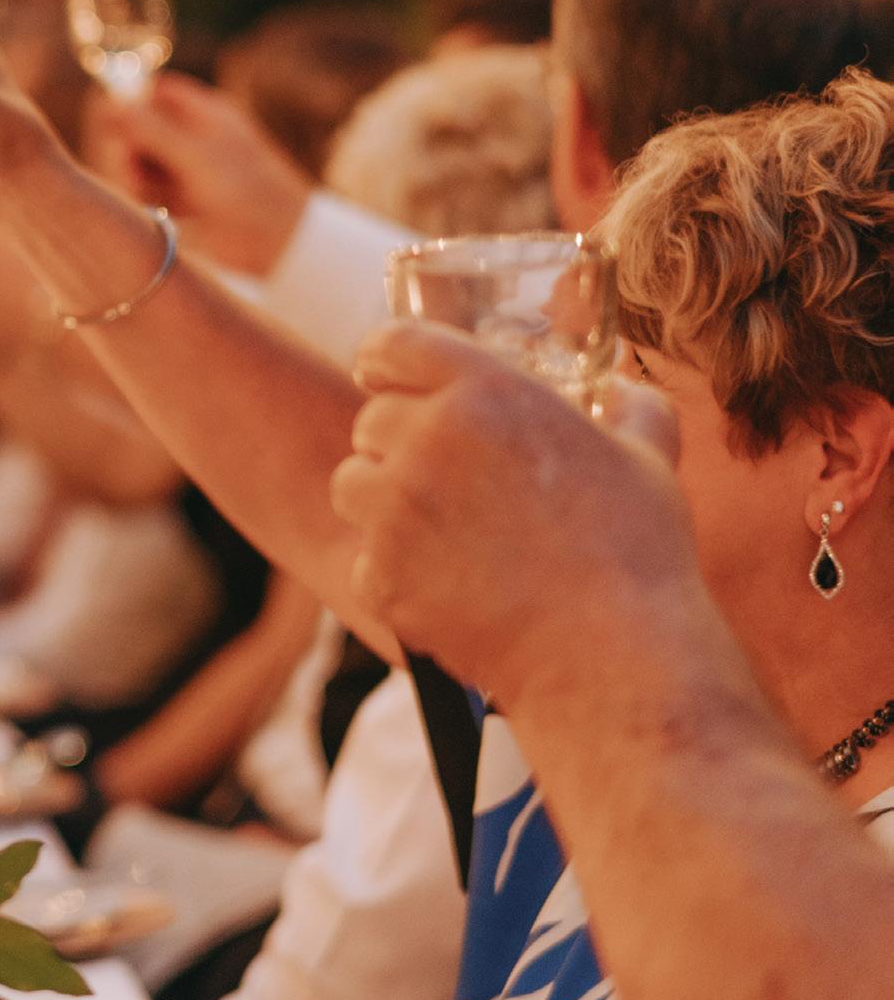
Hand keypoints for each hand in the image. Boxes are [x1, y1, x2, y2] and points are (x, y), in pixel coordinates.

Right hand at [92, 72, 310, 276]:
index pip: (156, 91)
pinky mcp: (183, 199)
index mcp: (204, 113)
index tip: (113, 122)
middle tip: (129, 168)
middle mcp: (193, 136)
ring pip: (142, 161)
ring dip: (134, 175)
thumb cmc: (247, 189)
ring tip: (143, 193)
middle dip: (129, 146)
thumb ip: (153, 130)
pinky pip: (150, 190)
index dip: (131, 101)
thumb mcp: (196, 155)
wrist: (278, 241)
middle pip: (142, 127)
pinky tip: (152, 208)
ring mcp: (188, 168)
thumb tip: (113, 106)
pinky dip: (144, 196)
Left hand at [331, 323, 697, 707]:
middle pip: (371, 420)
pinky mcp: (381, 573)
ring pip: (352, 485)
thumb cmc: (637, 553)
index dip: (382, 358)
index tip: (380, 375)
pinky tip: (445, 584)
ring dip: (382, 501)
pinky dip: (392, 570)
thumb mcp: (649, 459)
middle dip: (396, 442)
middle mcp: (429, 439)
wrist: (610, 655)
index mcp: (487, 392)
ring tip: (438, 530)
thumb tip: (623, 389)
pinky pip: (362, 556)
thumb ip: (633, 408)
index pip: (392, 344)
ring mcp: (396, 509)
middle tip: (438, 475)